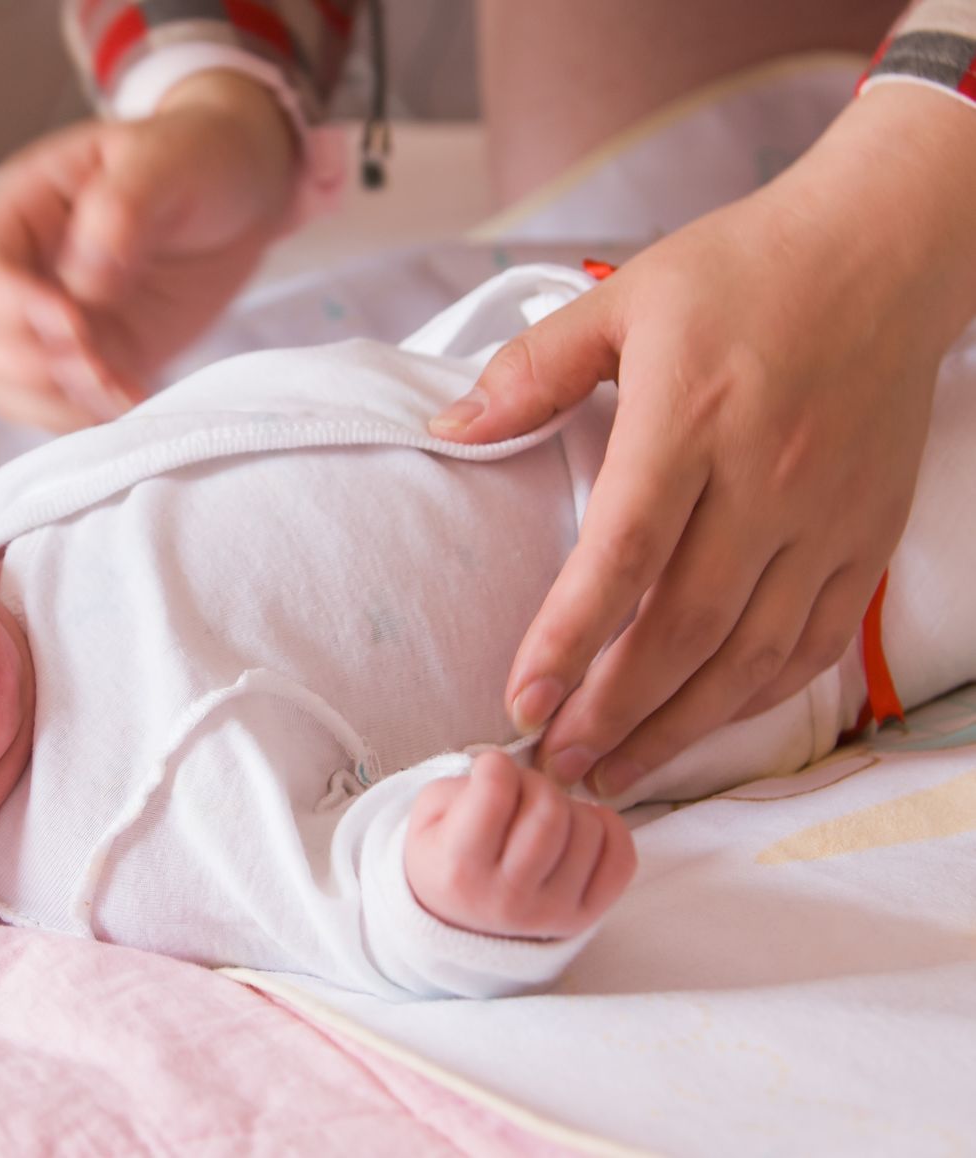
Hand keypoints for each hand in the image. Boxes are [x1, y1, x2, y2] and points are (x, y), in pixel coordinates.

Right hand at [0, 70, 299, 431]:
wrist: (240, 196)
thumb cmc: (198, 158)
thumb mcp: (168, 159)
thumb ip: (121, 208)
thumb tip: (84, 278)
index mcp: (21, 206)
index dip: (6, 304)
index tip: (73, 319)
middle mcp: (21, 269)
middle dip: (26, 364)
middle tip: (99, 364)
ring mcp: (48, 323)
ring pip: (2, 382)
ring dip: (53, 400)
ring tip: (120, 388)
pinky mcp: (87, 360)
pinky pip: (52, 407)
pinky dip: (82, 418)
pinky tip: (132, 401)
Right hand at [404, 753, 634, 939]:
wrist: (460, 925)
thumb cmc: (444, 859)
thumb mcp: (427, 819)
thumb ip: (461, 787)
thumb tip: (515, 772)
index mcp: (460, 869)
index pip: (495, 794)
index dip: (494, 765)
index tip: (490, 770)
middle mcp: (508, 898)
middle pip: (549, 811)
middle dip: (536, 783)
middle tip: (521, 791)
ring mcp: (552, 912)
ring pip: (589, 828)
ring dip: (568, 806)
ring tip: (542, 817)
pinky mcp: (585, 917)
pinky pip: (621, 858)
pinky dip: (608, 828)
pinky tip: (580, 827)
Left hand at [429, 84, 975, 798]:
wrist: (885, 251)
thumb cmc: (742, 272)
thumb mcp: (622, 297)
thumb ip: (531, 369)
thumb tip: (446, 428)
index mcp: (691, 417)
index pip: (622, 553)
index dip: (569, 638)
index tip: (521, 700)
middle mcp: (765, 477)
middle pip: (684, 626)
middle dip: (614, 711)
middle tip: (557, 764)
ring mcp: (826, 515)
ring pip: (751, 653)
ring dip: (680, 726)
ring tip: (617, 772)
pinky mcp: (868, 535)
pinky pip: (814, 641)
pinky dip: (756, 697)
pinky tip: (704, 725)